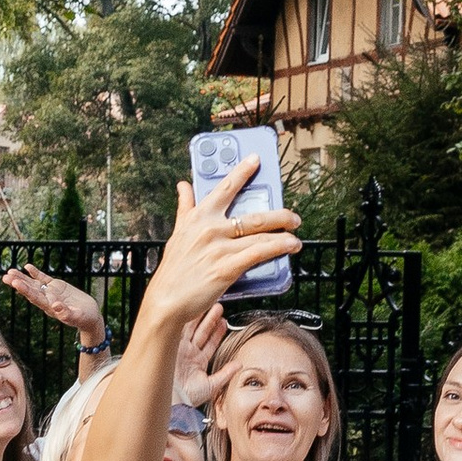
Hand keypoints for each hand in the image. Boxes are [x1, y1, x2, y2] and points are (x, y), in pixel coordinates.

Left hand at [2, 264, 109, 356]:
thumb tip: (55, 306)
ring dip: (22, 277)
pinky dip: (35, 273)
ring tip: (10, 271)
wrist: (89, 317)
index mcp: (50, 307)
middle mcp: (47, 299)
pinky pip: (43, 278)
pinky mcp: (57, 287)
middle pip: (30, 290)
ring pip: (33, 283)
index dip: (25, 290)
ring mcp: (51, 292)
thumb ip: (66, 313)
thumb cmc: (84, 319)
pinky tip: (27, 266)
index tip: (15, 283)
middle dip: (18, 283)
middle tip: (6, 277)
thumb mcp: (77, 316)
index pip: (35, 297)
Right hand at [150, 161, 300, 322]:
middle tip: (293, 216)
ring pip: (261, 234)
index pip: (224, 188)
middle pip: (253, 216)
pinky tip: (290, 245)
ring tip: (295, 234)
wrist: (166, 301)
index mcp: (198, 217)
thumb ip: (185, 208)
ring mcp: (219, 248)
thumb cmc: (173, 269)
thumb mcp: (177, 233)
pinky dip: (279, 247)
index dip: (242, 172)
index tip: (256, 159)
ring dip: (284, 233)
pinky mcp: (226, 268)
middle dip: (280, 214)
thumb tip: (183, 185)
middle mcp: (210, 229)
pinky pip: (259, 253)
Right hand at [173, 303, 229, 408]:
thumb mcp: (212, 385)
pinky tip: (193, 311)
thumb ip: (226, 373)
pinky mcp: (172, 348)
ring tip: (209, 306)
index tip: (224, 322)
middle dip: (210, 320)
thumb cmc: (189, 397)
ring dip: (201, 318)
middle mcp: (189, 354)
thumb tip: (239, 364)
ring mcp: (180, 350)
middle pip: (202, 332)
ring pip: (192, 329)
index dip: (218, 332)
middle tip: (218, 307)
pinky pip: (180, 331)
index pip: (210, 343)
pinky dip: (186, 321)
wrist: (174, 400)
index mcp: (197, 362)